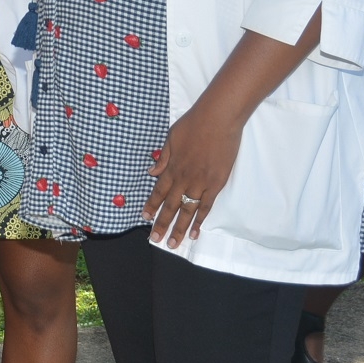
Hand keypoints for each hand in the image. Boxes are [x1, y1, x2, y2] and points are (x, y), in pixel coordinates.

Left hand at [143, 100, 244, 248]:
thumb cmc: (194, 124)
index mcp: (172, 166)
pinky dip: (200, 220)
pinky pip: (206, 206)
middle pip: (171, 205)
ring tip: (173, 243)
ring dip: (179, 228)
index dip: (151, 205)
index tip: (145, 218)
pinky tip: (195, 233)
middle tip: (155, 239)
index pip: (159, 191)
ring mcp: (201, 182)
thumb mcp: (171, 138)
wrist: (218, 119)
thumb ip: (163, 158)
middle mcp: (184, 178)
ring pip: (188, 210)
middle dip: (162, 223)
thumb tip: (152, 173)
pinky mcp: (217, 184)